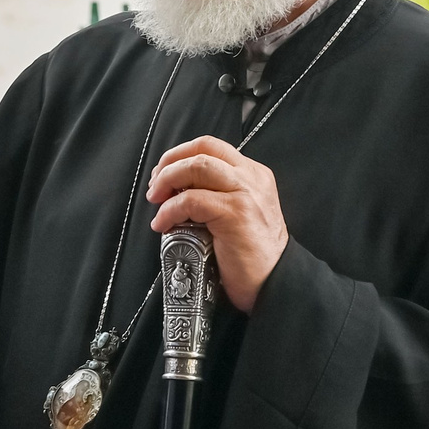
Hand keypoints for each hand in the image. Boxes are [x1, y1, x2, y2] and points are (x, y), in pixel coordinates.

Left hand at [147, 136, 287, 312]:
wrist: (274, 282)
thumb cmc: (251, 256)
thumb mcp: (238, 214)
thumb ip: (216, 195)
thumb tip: (176, 189)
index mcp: (253, 174)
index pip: (210, 146)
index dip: (179, 155)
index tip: (162, 174)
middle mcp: (251, 178)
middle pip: (202, 148)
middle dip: (169, 163)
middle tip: (155, 187)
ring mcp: (245, 193)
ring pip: (197, 166)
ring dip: (167, 180)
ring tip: (155, 201)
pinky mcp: (236, 213)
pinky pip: (192, 200)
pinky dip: (169, 210)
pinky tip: (162, 224)